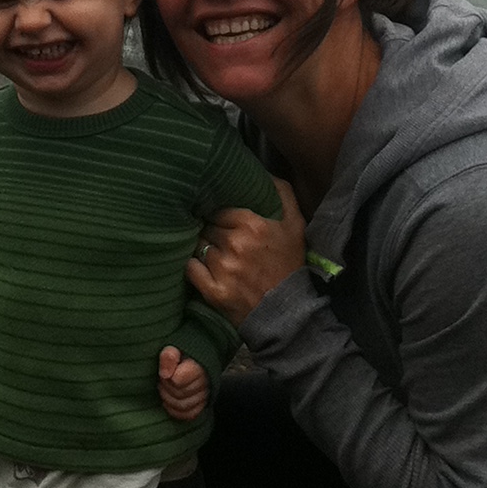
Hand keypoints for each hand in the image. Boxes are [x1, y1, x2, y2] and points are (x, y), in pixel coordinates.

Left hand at [157, 347, 208, 421]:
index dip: (167, 378)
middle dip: (166, 389)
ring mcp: (204, 394)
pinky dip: (176, 411)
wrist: (192, 357)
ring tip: (164, 389)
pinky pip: (190, 415)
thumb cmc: (180, 353)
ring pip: (184, 406)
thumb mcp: (173, 348)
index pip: (178, 380)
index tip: (163, 373)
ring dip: (169, 400)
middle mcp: (204, 381)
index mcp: (198, 365)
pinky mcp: (202, 404)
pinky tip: (168, 403)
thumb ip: (169, 356)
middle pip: (180, 394)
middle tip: (162, 380)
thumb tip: (165, 375)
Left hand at [186, 181, 306, 322]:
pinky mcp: (214, 291)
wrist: (288, 313)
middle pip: (208, 228)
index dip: (221, 217)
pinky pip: (191, 268)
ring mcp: (223, 268)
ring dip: (205, 249)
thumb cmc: (290, 266)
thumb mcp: (295, 225)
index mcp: (252, 225)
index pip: (218, 210)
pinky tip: (204, 269)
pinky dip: (194, 267)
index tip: (225, 224)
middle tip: (223, 242)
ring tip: (217, 257)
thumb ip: (281, 193)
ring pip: (199, 246)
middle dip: (213, 233)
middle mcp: (235, 244)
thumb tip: (264, 173)